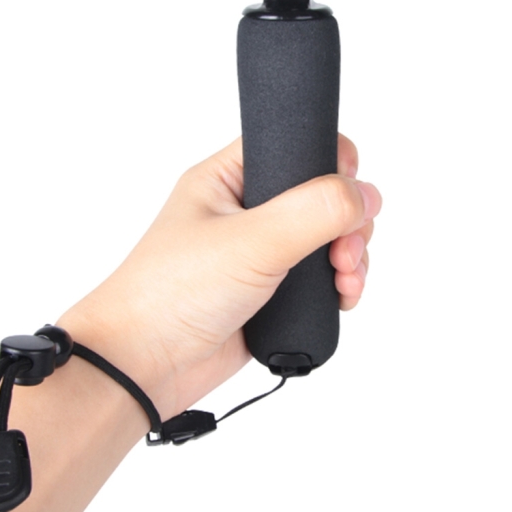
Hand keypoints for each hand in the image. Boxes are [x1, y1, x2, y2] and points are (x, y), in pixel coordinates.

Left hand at [58, 134, 381, 419]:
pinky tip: (342, 296)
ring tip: (345, 279)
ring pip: (327, 238)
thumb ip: (314, 211)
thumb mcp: (250, 240)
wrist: (144, 366)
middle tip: (344, 251)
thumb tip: (366, 194)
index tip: (349, 192)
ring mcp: (260, 252)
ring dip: (350, 254)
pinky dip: (340, 284)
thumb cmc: (172, 292)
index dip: (330, 162)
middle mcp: (247, 210)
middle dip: (348, 220)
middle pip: (321, 195)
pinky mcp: (270, 291)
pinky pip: (320, 277)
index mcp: (229, 178)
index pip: (294, 145)